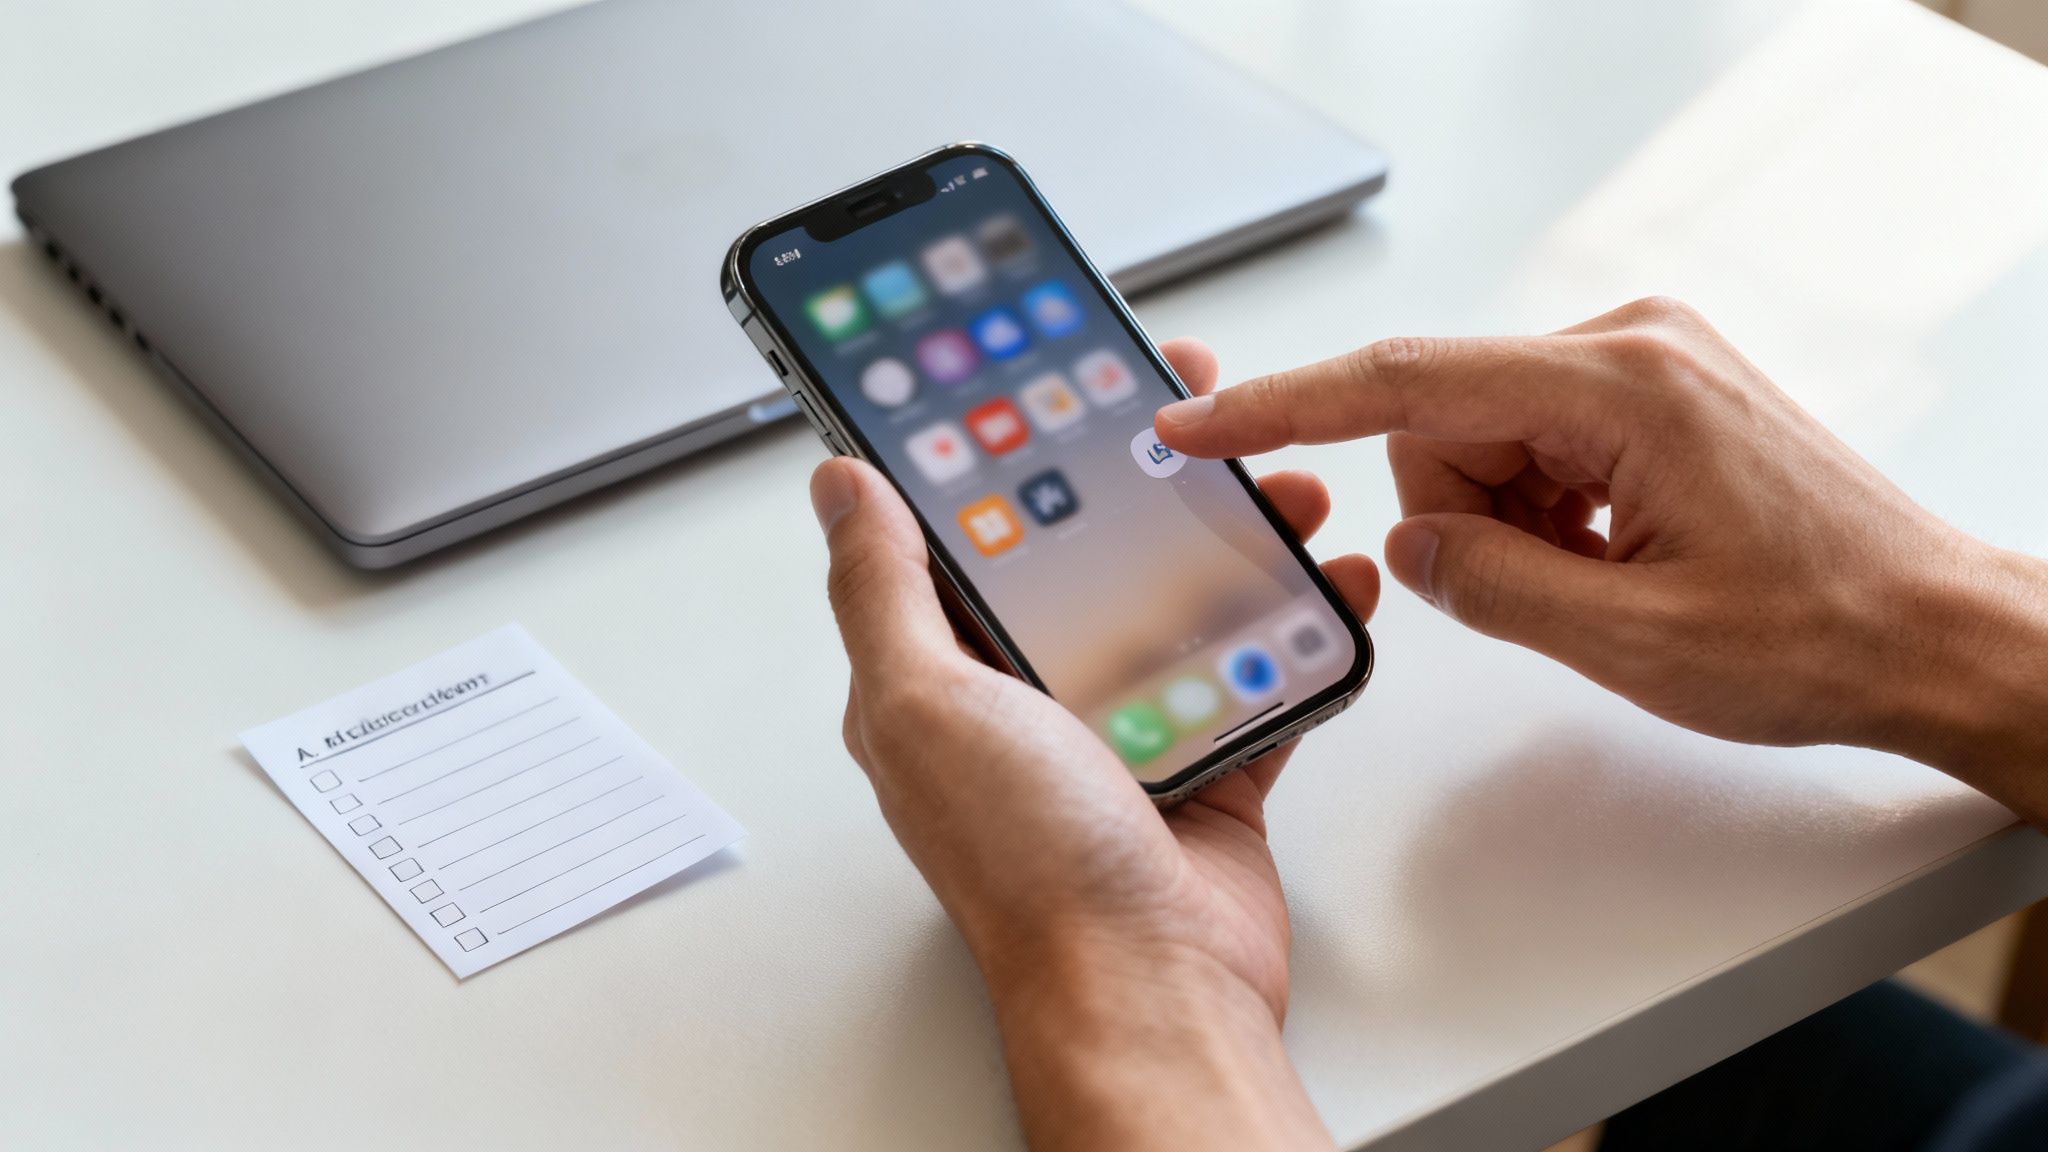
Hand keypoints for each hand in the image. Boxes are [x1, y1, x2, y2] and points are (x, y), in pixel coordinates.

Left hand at [810, 339, 1375, 1151]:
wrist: (1152, 987)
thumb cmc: (1032, 863)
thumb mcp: (926, 704)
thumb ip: (884, 590)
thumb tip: (841, 486)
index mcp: (950, 675)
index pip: (971, 529)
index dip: (1009, 445)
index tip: (1054, 372)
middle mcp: (1032, 698)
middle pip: (1090, 549)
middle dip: (1147, 473)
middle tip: (1197, 409)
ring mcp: (1125, 730)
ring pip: (1183, 596)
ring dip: (1237, 534)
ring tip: (1286, 483)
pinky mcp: (1209, 764)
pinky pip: (1257, 670)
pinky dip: (1299, 625)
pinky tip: (1330, 579)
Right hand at [1156, 298, 2047, 817]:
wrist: (1935, 633)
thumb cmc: (1823, 634)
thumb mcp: (1628, 638)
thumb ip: (1487, 581)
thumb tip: (1407, 543)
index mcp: (1621, 384)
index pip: (1404, 380)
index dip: (1283, 406)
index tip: (1197, 422)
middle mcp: (1630, 345)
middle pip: (1444, 419)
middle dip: (1461, 515)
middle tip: (1550, 586)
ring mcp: (1645, 363)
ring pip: (1484, 438)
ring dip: (1511, 522)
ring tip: (1603, 577)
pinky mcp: (1653, 392)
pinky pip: (1537, 444)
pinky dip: (1546, 510)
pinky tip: (1617, 556)